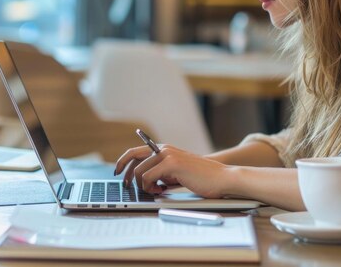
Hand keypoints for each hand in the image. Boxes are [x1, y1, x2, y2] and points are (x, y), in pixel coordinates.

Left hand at [115, 145, 231, 197]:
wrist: (221, 177)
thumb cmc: (201, 178)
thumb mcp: (176, 174)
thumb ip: (161, 174)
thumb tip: (144, 182)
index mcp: (164, 149)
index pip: (136, 151)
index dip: (123, 162)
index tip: (118, 173)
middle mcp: (164, 148)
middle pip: (132, 156)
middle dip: (125, 173)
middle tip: (125, 185)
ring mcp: (167, 154)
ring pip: (139, 171)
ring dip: (142, 186)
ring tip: (155, 191)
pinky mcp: (171, 163)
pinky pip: (147, 177)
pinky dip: (150, 188)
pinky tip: (161, 191)